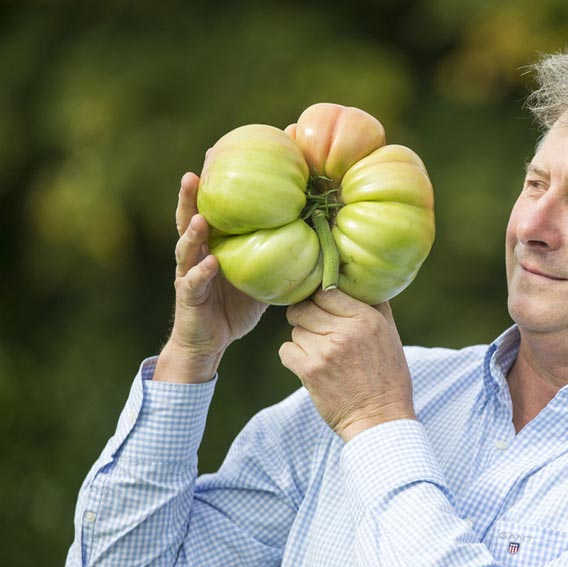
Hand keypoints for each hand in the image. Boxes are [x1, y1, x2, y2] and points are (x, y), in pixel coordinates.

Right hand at [154, 172, 267, 382]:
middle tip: (193, 175)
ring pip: (185, 248)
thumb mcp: (259, 275)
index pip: (211, 210)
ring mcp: (188, 275)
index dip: (211, 187)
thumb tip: (315, 234)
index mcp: (212, 245)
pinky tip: (209, 262)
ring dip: (192, 232)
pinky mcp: (189, 298)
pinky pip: (193, 282)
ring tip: (200, 217)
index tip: (215, 156)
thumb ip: (276, 253)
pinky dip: (201, 272)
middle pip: (189, 219)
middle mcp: (196, 255)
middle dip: (189, 197)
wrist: (211, 343)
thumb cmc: (236, 306)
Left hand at [280, 289, 414, 441]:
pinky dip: (294, 356)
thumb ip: (375, 306)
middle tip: (317, 330)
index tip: (322, 307)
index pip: (327, 291)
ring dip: (304, 339)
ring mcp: (325, 351)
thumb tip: (360, 282)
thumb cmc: (388, 378)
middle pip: (305, 308)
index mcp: (367, 319)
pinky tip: (310, 364)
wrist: (379, 419)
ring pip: (295, 329)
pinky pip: (286, 350)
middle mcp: (345, 331)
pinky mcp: (309, 371)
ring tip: (321, 353)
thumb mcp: (391, 336)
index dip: (320, 298)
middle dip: (307, 317)